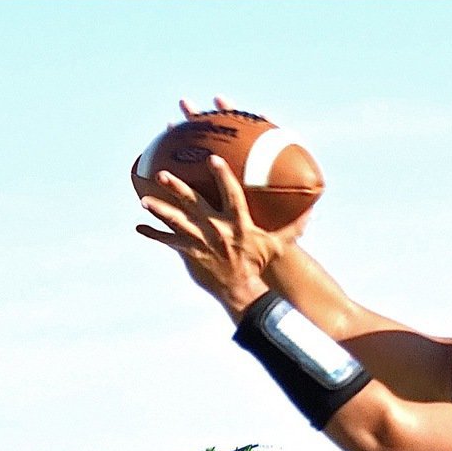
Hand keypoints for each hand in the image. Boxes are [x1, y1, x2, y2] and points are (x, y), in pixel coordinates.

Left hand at [136, 144, 296, 322]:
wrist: (242, 290)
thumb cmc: (257, 264)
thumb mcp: (276, 245)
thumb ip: (292, 226)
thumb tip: (312, 211)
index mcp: (237, 223)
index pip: (230, 196)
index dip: (222, 178)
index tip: (213, 160)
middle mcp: (216, 230)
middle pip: (194, 204)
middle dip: (178, 188)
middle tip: (163, 174)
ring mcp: (201, 241)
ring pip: (176, 222)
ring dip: (159, 210)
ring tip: (144, 200)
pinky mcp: (190, 253)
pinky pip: (168, 242)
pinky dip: (153, 234)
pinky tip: (139, 227)